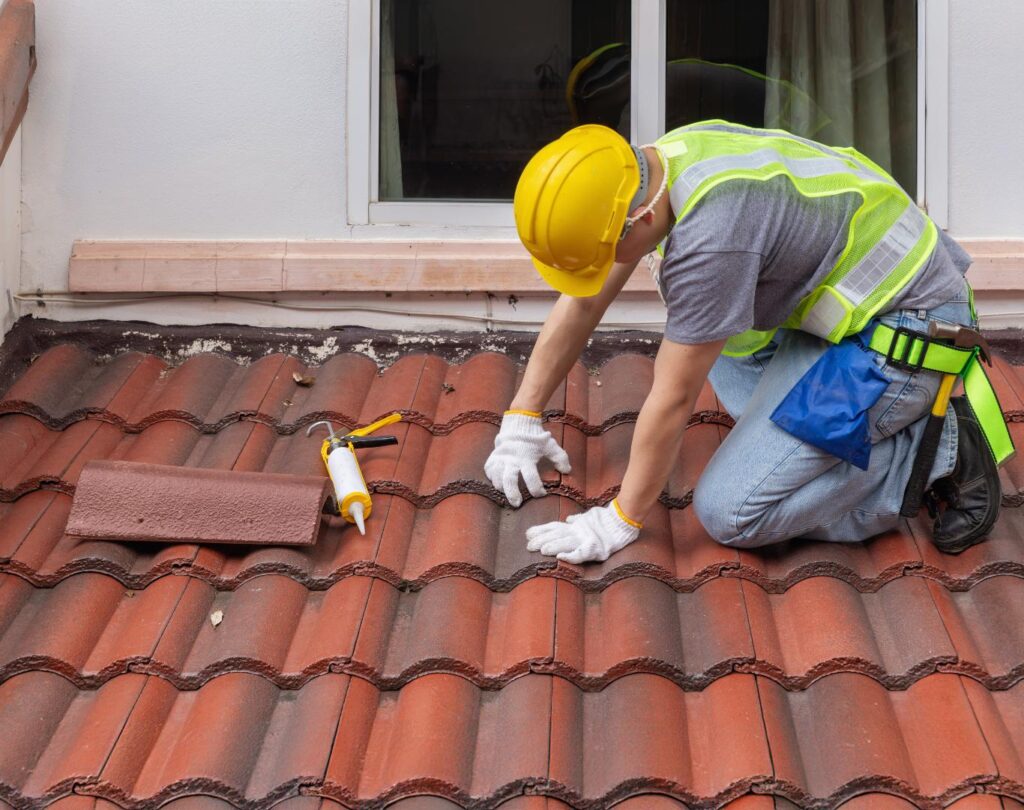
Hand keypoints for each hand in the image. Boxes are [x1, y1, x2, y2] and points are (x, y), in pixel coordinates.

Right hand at [484, 411, 570, 506]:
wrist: (519, 422)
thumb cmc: (535, 436)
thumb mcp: (550, 445)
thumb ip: (560, 457)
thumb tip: (567, 471)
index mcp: (527, 457)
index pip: (531, 477)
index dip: (537, 489)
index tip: (541, 493)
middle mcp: (512, 459)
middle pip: (509, 480)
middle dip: (512, 494)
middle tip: (517, 504)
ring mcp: (501, 457)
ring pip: (497, 476)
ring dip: (501, 487)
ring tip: (506, 493)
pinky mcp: (494, 456)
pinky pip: (489, 469)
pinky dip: (492, 477)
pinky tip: (497, 482)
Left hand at [525, 500, 640, 562]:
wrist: (623, 521)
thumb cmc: (607, 520)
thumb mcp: (590, 517)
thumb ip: (579, 520)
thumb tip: (569, 520)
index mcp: (576, 525)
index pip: (555, 527)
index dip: (541, 530)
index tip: (527, 533)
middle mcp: (578, 532)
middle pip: (557, 535)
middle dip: (542, 540)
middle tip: (528, 545)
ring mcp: (586, 539)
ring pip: (566, 543)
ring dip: (553, 547)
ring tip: (540, 550)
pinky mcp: (595, 549)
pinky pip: (581, 554)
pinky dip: (571, 556)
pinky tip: (561, 558)